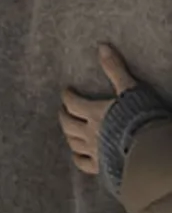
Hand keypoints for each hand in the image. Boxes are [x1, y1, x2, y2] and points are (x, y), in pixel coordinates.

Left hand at [61, 45, 138, 174]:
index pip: (72, 102)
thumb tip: (102, 46)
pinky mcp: (101, 166)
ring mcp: (94, 151)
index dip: (67, 95)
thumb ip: (115, 69)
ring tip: (68, 129)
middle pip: (68, 123)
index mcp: (94, 112)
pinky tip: (77, 156)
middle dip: (64, 115)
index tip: (67, 90)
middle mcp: (90, 132)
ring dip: (68, 135)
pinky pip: (83, 164)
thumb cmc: (141, 118)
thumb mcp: (130, 90)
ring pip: (72, 142)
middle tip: (64, 109)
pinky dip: (77, 158)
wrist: (149, 150)